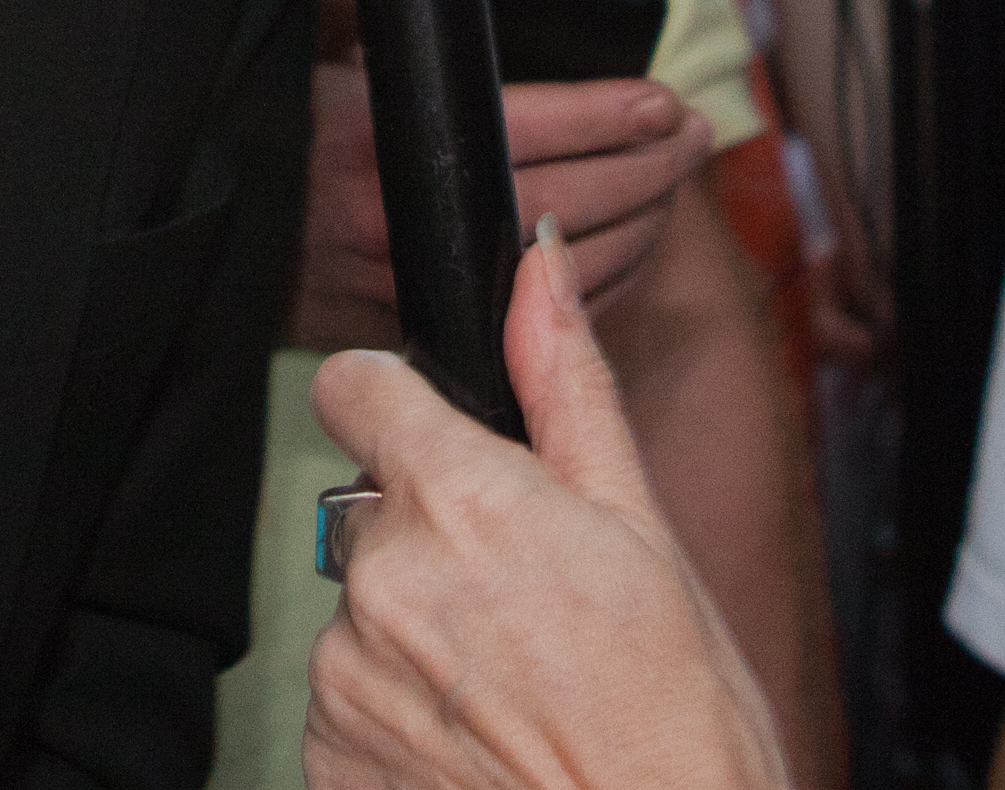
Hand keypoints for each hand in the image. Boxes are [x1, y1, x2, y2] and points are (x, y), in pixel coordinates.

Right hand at [299, 39, 714, 352]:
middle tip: (693, 133)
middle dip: (649, 169)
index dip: (608, 116)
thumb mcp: (301, 44)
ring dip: (639, 226)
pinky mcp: (418, 327)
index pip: (527, 128)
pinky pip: (532, 320)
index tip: (661, 100)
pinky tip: (627, 245)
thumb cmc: (258, 130)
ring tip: (675, 182)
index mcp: (378, 139)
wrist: (197, 240)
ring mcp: (414, 284)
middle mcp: (405, 219)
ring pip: (562, 273)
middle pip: (567, 203)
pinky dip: (595, 286)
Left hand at [308, 228, 794, 789]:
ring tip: (513, 686)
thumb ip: (566, 385)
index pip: (356, 386)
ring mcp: (347, 678)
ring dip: (418, 634)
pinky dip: (400, 715)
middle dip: (438, 538)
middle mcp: (385, 582)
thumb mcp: (644, 530)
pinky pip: (346, 702)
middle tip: (528, 603)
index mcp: (462, 500)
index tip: (432, 432)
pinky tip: (478, 739)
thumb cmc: (676, 717)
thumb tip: (538, 265)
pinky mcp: (327, 760)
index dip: (398, 400)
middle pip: (375, 509)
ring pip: (363, 609)